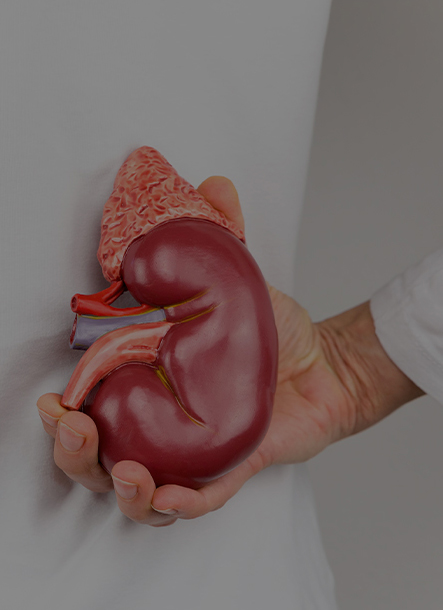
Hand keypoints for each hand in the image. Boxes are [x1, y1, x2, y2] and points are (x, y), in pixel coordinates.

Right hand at [37, 177, 422, 525]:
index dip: (63, 412)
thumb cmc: (271, 329)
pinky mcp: (231, 469)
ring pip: (140, 493)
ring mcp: (193, 452)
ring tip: (127, 472)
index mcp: (147, 382)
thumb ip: (221, 235)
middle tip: (74, 430)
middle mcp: (162, 422)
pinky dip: (182, 505)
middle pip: (101, 459)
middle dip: (75, 454)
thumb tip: (214, 182)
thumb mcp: (236, 280)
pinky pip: (202, 501)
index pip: (92, 406)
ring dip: (122, 490)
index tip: (54, 401)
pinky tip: (167, 494)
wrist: (322, 360)